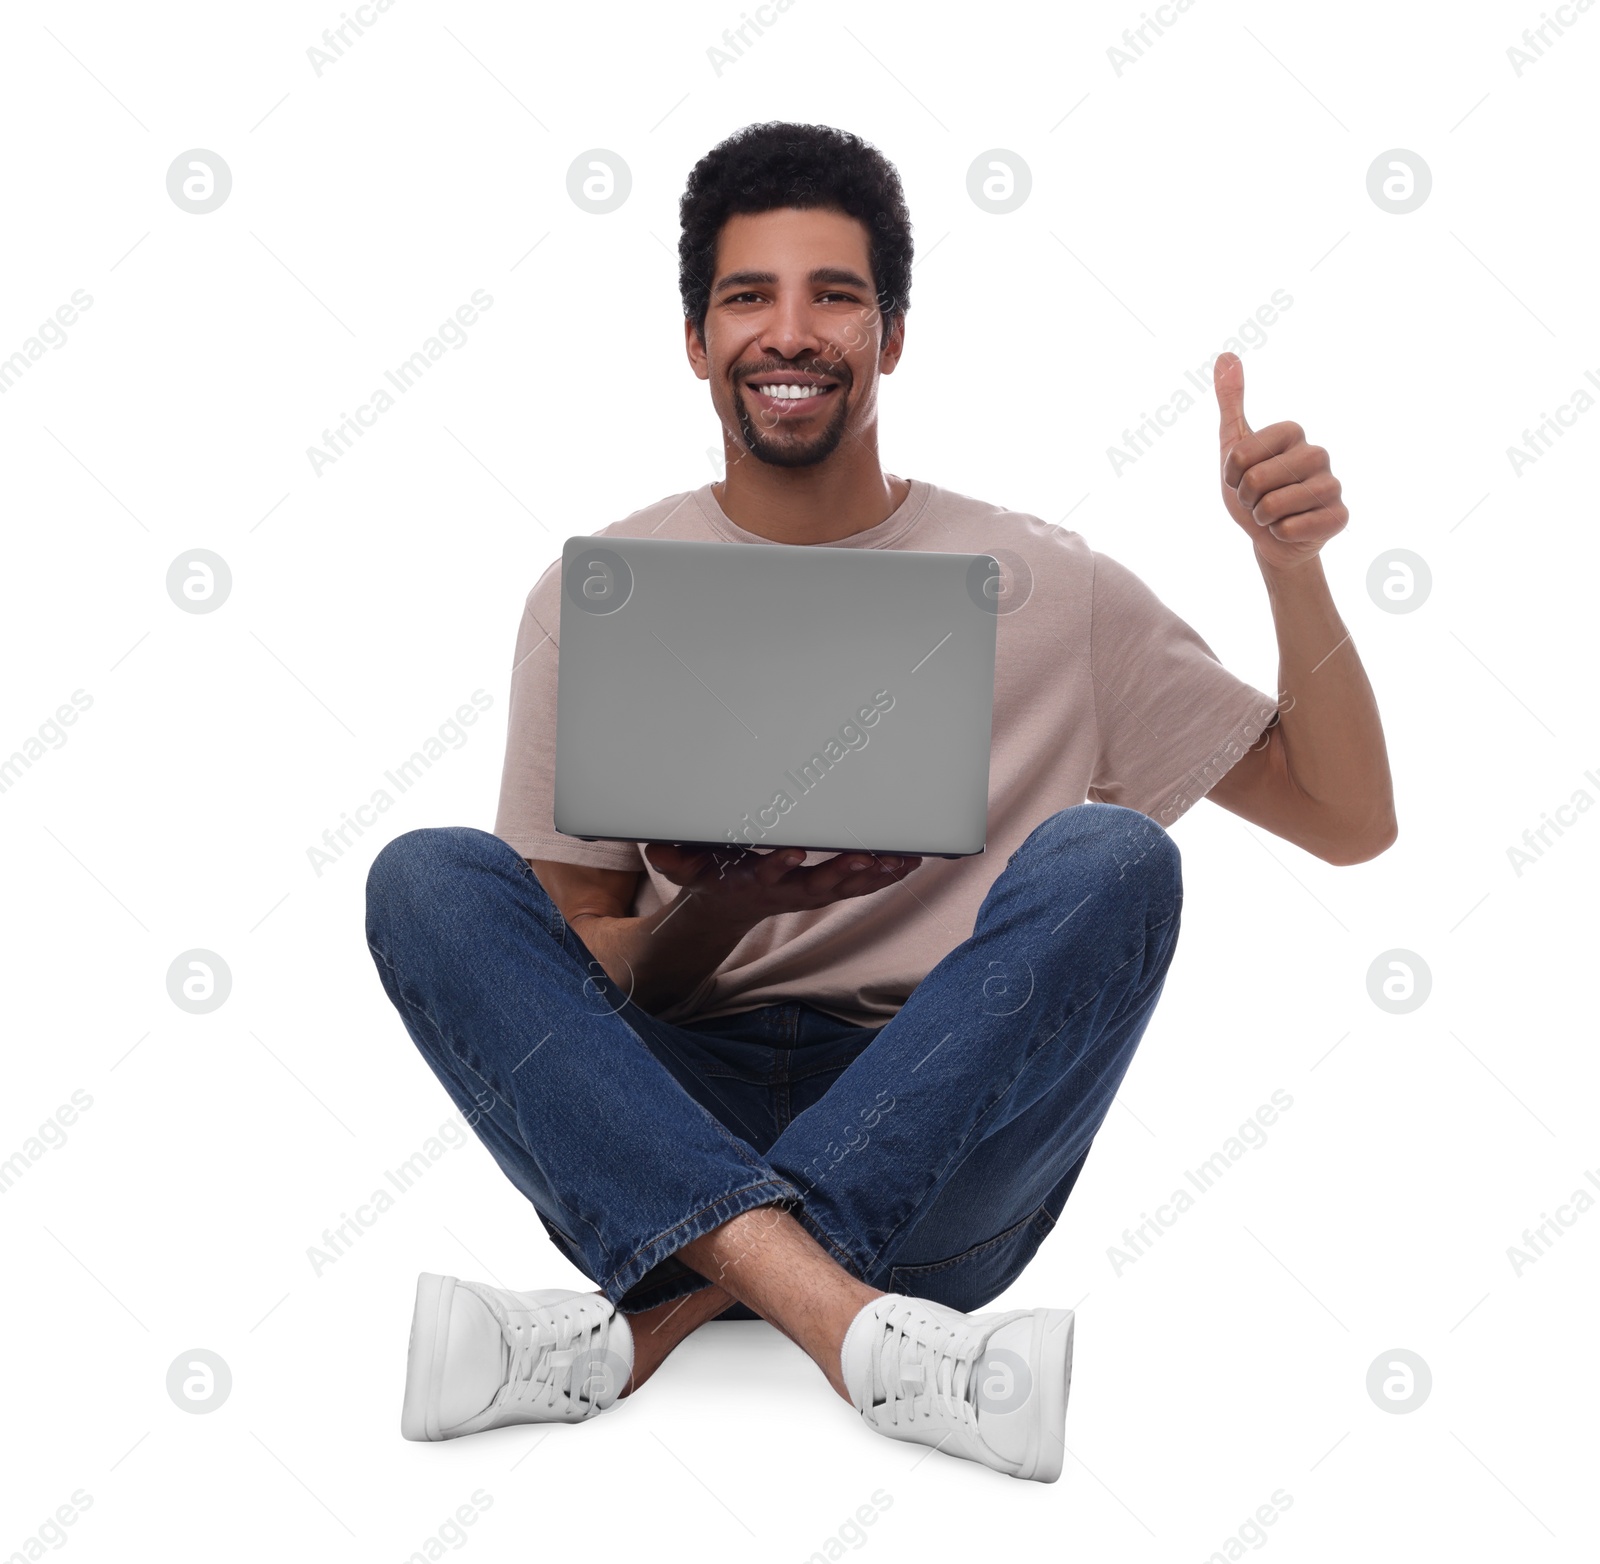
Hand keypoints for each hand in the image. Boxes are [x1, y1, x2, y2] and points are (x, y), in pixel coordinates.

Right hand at [642, 842, 920, 926]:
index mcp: (753, 882)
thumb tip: (656, 848)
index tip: (793, 850)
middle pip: (818, 885)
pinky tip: (908, 862)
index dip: (779, 864)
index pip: (767, 874)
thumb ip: (673, 859)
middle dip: (843, 872)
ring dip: (875, 875)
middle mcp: (786, 891)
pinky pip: (859, 885)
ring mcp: (810, 894)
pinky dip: (884, 875)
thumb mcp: (684, 870)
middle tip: (866, 857)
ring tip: (903, 859)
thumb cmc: (710, 876)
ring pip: (846, 887)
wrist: (727, 906)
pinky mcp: (826, 890)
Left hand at [1214, 352, 1347, 575]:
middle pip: (1256, 480)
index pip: (1241, 454)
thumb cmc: (1252, 490)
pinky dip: (1280, 535)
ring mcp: (1332, 484)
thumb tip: (1226, 355)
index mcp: (1293, 432)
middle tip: (1257, 500)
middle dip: (1246, 499)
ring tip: (1273, 515)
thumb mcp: (1233, 445)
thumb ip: (1230, 402)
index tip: (1240, 477)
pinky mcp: (1338, 516)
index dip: (1231, 474)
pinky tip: (1291, 529)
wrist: (1269, 536)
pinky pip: (1291, 529)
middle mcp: (1318, 453)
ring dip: (1262, 518)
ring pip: (1273, 507)